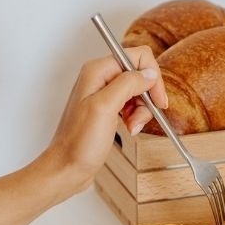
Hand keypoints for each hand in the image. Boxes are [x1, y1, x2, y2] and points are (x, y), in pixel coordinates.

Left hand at [44, 46, 167, 190]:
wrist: (67, 167)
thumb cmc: (78, 143)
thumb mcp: (105, 109)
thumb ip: (127, 84)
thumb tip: (149, 72)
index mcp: (97, 71)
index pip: (138, 57)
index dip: (152, 76)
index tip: (157, 99)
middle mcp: (100, 78)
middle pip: (140, 75)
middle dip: (147, 97)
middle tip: (142, 117)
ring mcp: (104, 94)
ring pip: (139, 92)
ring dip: (142, 111)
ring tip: (132, 127)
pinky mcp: (108, 109)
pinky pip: (132, 105)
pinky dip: (136, 118)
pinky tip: (130, 129)